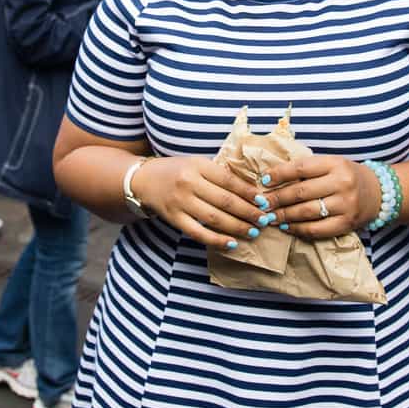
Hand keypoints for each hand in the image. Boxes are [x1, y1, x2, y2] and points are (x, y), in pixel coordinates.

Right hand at [130, 156, 265, 250]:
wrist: (143, 180)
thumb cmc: (176, 171)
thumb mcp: (197, 164)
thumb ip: (218, 174)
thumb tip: (250, 191)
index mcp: (198, 166)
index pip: (229, 180)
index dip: (248, 192)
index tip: (264, 202)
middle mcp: (189, 183)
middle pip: (225, 201)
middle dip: (248, 212)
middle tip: (265, 220)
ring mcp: (180, 202)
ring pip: (214, 218)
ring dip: (237, 227)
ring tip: (253, 231)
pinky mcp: (174, 218)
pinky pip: (198, 233)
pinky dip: (217, 240)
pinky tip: (232, 244)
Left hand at [261, 156, 382, 239]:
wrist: (378, 193)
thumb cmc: (346, 176)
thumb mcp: (331, 164)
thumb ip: (307, 169)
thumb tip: (272, 178)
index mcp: (335, 164)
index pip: (301, 168)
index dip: (279, 174)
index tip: (264, 180)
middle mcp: (342, 183)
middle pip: (300, 192)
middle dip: (276, 198)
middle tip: (261, 203)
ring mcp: (345, 205)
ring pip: (306, 212)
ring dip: (283, 215)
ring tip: (269, 216)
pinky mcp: (346, 224)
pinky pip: (316, 229)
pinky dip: (298, 229)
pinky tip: (286, 226)